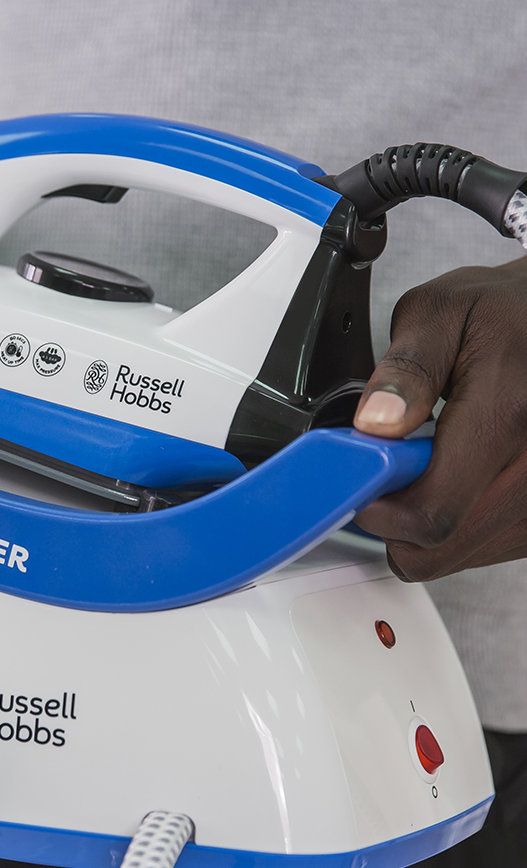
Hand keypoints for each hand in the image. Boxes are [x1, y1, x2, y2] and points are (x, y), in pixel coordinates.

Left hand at [353, 255, 526, 579]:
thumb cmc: (506, 314)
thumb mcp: (442, 312)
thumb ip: (405, 369)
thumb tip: (377, 423)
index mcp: (507, 414)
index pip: (432, 513)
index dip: (380, 512)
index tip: (361, 483)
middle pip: (441, 548)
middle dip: (397, 519)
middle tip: (392, 469)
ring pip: (460, 556)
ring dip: (428, 522)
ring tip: (432, 463)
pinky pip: (487, 549)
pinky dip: (460, 524)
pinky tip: (460, 477)